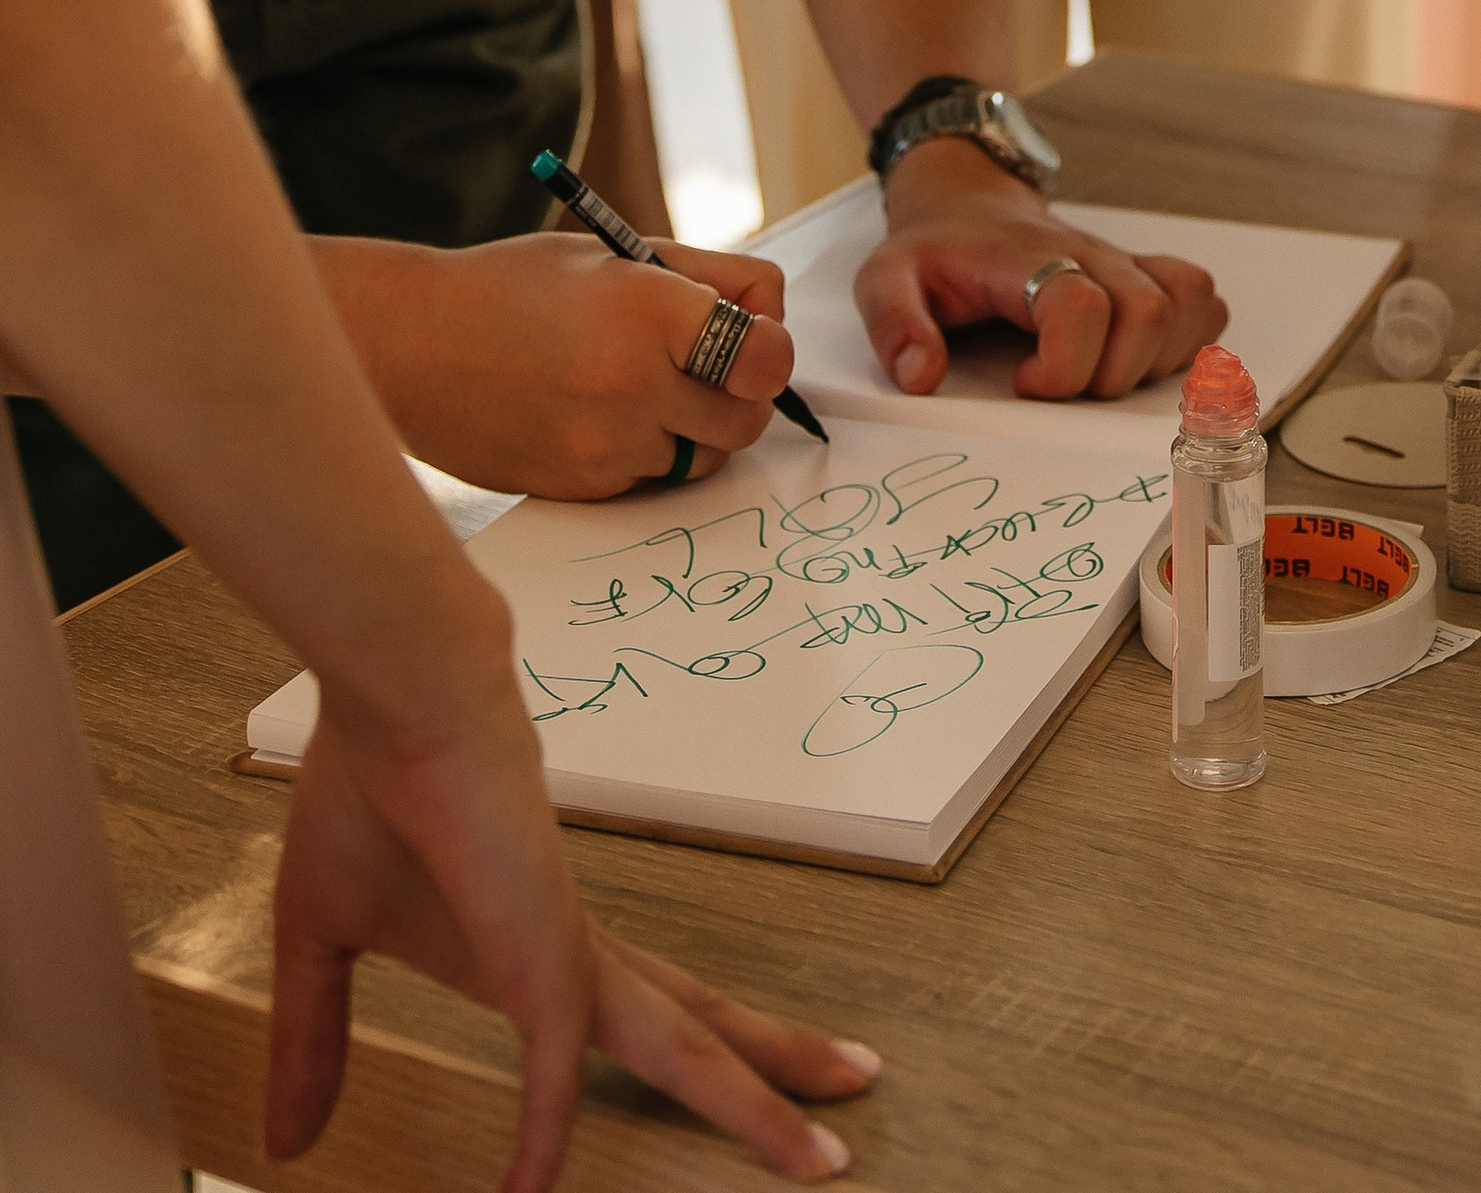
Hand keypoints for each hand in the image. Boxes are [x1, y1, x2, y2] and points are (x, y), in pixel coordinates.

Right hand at [269, 649, 873, 1189]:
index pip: (630, 1022)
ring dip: (749, 1108)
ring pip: (678, 1050)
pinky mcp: (534, 953)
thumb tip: (283, 1144)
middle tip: (838, 1139)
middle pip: (690, 1034)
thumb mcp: (322, 944)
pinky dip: (544, 1135)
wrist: (398, 693)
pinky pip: (551, 1066)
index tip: (731, 1105)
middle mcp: (571, 958)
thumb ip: (315, 1043)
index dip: (677, 1067)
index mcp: (534, 953)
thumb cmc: (368, 788)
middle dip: (766, 1087)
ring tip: (826, 1161)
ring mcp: (563, 954)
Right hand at [334, 233, 803, 499]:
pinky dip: (643, 453)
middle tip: (703, 363)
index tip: (752, 339)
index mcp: (652, 310)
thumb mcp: (618, 253)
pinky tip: (597, 413)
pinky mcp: (579, 488)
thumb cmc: (516, 287)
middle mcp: (635, 385)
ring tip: (639, 383)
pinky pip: (648, 480)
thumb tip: (771, 318)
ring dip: (693, 429)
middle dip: (740, 393)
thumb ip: (709, 280)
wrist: (413, 344)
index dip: (770, 346)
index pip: (769, 355)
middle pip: (747, 419)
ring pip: (701, 458)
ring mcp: (605, 446)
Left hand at [858, 139, 1226, 400]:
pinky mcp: (1145, 272)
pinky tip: (1138, 359)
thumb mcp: (885, 279)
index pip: (1080, 305)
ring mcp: (1124, 261)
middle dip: (1110, 375)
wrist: (966, 201)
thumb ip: (894, 325)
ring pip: (1187, 306)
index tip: (1022, 382)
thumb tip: (922, 377)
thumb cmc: (934, 250)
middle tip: (1061, 384)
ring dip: (1154, 360)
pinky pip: (1203, 300)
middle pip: (1148, 314)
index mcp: (1029, 258)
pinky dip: (1188, 340)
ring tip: (1098, 372)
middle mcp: (1091, 254)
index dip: (1062, 366)